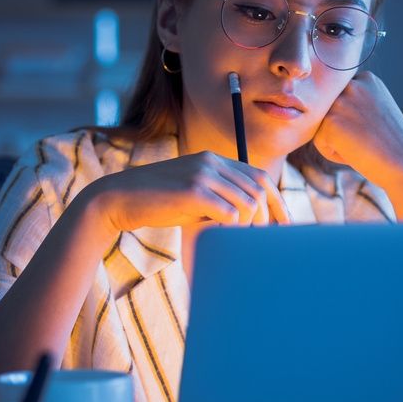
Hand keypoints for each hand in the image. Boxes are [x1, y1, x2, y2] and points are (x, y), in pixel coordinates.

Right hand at [79, 152, 289, 234]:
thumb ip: (215, 197)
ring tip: (240, 241)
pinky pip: (230, 213)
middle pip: (259, 187)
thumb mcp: (190, 194)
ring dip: (250, 226)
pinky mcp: (193, 192)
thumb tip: (246, 217)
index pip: (258, 176)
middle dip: (268, 216)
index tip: (284, 224)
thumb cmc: (154, 202)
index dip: (276, 201)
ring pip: (248, 201)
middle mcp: (211, 162)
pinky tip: (224, 239)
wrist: (118, 199)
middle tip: (265, 240)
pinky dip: (232, 229)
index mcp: (212, 159)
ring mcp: (202, 174)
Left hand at [311, 71, 402, 180]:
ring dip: (337, 141)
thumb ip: (354, 102)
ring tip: (362, 145)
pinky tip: (356, 153)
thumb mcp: (376, 110)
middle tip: (367, 139)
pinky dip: (333, 153)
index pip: (339, 99)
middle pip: (328, 111)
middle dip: (342, 129)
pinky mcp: (330, 121)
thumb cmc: (392, 144)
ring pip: (321, 126)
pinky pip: (319, 142)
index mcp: (366, 79)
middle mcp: (352, 85)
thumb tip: (321, 104)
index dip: (352, 120)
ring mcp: (341, 102)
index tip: (372, 129)